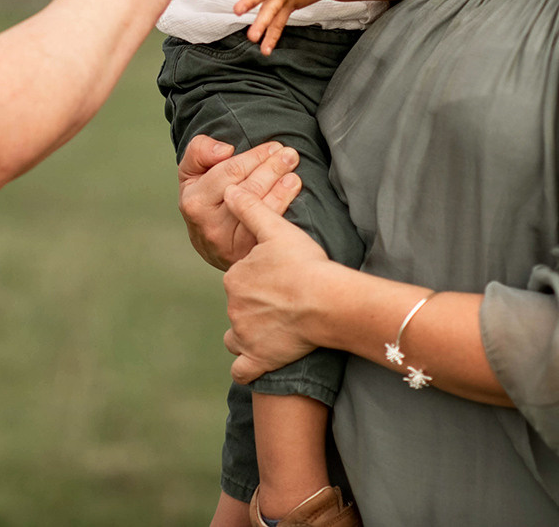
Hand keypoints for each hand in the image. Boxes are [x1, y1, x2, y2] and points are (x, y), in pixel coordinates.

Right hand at [177, 136, 302, 269]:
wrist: (209, 242)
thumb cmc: (204, 198)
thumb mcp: (192, 171)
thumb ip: (199, 151)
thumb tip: (225, 151)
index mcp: (194, 200)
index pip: (229, 171)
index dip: (255, 156)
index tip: (272, 146)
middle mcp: (209, 224)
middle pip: (249, 189)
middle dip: (272, 168)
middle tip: (289, 155)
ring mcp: (228, 242)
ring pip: (260, 208)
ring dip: (281, 187)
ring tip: (292, 171)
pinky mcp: (246, 253)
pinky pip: (267, 227)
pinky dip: (282, 206)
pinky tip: (291, 190)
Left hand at [221, 182, 337, 384]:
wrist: (327, 301)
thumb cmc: (306, 264)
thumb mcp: (277, 229)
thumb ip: (250, 208)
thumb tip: (230, 189)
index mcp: (235, 277)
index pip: (241, 278)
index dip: (258, 278)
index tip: (279, 279)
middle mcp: (233, 306)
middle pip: (239, 305)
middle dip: (254, 305)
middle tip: (283, 302)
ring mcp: (244, 335)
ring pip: (236, 336)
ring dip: (248, 333)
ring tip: (272, 328)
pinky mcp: (258, 358)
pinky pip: (242, 370)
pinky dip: (247, 367)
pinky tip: (257, 361)